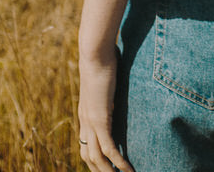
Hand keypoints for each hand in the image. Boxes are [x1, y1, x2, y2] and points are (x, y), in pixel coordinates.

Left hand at [78, 48, 133, 171]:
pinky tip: (128, 170)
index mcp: (86, 113)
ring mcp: (91, 122)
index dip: (93, 158)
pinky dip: (119, 163)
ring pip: (97, 158)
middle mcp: (85, 121)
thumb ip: (110, 84)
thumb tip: (120, 75)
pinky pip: (109, 149)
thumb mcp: (106, 76)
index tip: (104, 166)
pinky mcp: (100, 120)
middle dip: (99, 171)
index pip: (85, 144)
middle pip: (88, 156)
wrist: (94, 52)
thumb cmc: (102, 57)